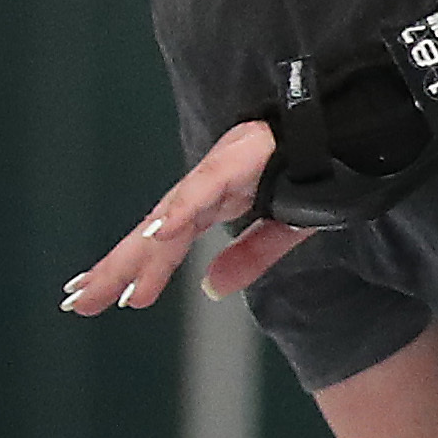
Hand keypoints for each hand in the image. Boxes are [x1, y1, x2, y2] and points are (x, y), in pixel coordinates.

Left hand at [61, 120, 312, 315]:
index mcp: (219, 200)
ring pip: (173, 210)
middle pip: (158, 229)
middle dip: (119, 266)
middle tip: (80, 301)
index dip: (137, 269)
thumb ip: (250, 257)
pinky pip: (208, 185)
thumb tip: (210, 289)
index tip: (105, 299)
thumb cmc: (325, 171)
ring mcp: (224, 165)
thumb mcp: (287, 229)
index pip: (169, 240)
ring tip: (109, 280)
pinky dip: (184, 208)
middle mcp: (210, 183)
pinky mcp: (243, 153)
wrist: (357, 135)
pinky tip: (160, 233)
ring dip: (140, 248)